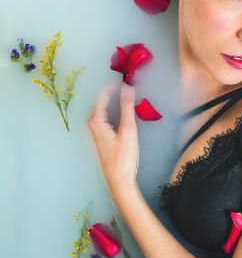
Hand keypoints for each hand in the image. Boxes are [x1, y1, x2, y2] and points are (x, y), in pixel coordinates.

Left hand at [87, 81, 139, 195]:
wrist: (119, 179)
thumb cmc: (122, 156)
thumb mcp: (128, 129)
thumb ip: (127, 107)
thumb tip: (128, 87)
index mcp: (95, 120)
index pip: (103, 94)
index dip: (115, 85)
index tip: (128, 79)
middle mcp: (93, 123)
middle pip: (104, 101)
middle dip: (117, 93)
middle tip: (132, 86)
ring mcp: (97, 130)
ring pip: (108, 110)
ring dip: (118, 103)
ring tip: (132, 97)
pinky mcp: (103, 136)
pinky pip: (109, 117)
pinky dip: (118, 112)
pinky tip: (128, 113)